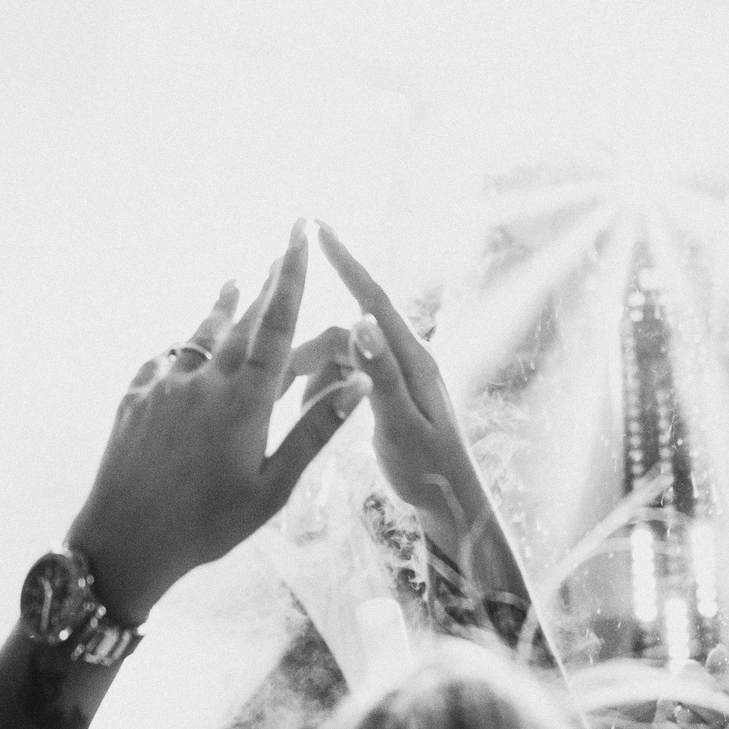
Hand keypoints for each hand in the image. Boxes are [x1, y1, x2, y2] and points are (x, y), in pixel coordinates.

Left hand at [67, 224, 369, 623]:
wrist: (122, 542)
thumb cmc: (207, 525)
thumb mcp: (272, 487)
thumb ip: (314, 430)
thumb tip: (360, 382)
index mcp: (244, 400)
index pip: (277, 323)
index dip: (291, 275)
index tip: (300, 234)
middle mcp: (203, 380)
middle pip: (242, 319)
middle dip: (266, 283)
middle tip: (283, 248)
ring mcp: (164, 385)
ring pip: (201, 333)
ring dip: (222, 307)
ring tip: (234, 282)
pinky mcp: (135, 397)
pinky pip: (165, 359)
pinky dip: (184, 346)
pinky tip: (185, 347)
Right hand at [314, 225, 482, 519]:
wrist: (449, 501)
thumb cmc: (431, 469)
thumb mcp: (402, 426)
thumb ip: (382, 376)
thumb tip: (360, 321)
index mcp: (414, 359)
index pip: (373, 299)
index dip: (346, 261)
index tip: (318, 227)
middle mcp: (405, 356)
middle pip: (344, 333)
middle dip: (309, 351)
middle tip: (278, 383)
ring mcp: (393, 371)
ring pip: (338, 355)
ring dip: (314, 377)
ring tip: (295, 407)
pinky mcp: (383, 388)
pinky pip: (342, 375)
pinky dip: (322, 389)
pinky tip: (310, 414)